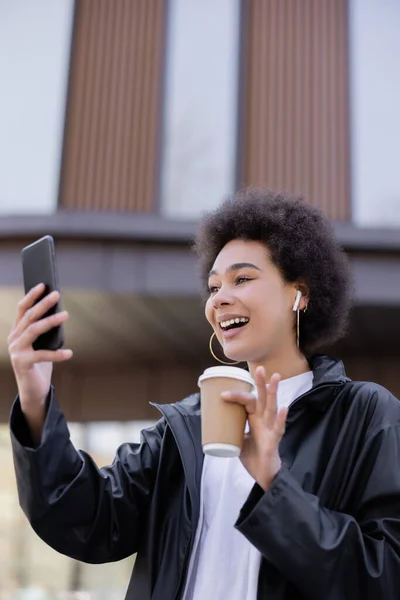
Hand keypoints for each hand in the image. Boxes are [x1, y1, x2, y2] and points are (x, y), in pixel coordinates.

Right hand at [8, 283, 72, 408]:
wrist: (34, 390)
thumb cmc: (41, 364)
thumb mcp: (43, 344)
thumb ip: (47, 331)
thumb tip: (61, 313)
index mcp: (17, 331)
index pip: (22, 309)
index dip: (31, 296)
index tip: (43, 284)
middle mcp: (14, 339)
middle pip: (29, 317)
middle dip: (43, 304)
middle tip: (57, 294)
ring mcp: (16, 351)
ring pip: (33, 330)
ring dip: (50, 321)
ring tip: (65, 315)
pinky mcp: (22, 364)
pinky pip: (42, 355)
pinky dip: (57, 354)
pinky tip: (69, 353)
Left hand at [221, 367, 286, 489]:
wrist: (263, 476)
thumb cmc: (253, 456)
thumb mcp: (237, 440)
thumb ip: (231, 429)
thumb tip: (214, 421)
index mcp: (255, 419)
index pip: (247, 402)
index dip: (237, 396)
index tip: (223, 394)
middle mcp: (263, 421)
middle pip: (262, 398)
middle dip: (261, 383)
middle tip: (259, 367)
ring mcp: (270, 429)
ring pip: (272, 408)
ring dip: (273, 393)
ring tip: (275, 378)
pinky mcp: (274, 441)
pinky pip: (278, 428)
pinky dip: (281, 419)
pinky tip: (283, 408)